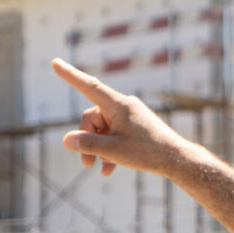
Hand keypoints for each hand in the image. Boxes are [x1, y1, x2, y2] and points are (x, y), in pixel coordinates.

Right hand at [53, 57, 200, 180]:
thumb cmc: (148, 153)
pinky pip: (114, 134)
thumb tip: (66, 140)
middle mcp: (123, 106)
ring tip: (101, 168)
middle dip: (87, 140)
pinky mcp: (135, 126)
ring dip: (99, 148)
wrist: (178, 160)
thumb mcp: (113, 150)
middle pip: (92, 118)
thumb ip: (87, 144)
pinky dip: (110, 149)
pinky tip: (108, 170)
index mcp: (118, 105)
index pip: (89, 86)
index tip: (55, 63)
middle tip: (87, 164)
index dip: (70, 75)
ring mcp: (130, 115)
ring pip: (103, 129)